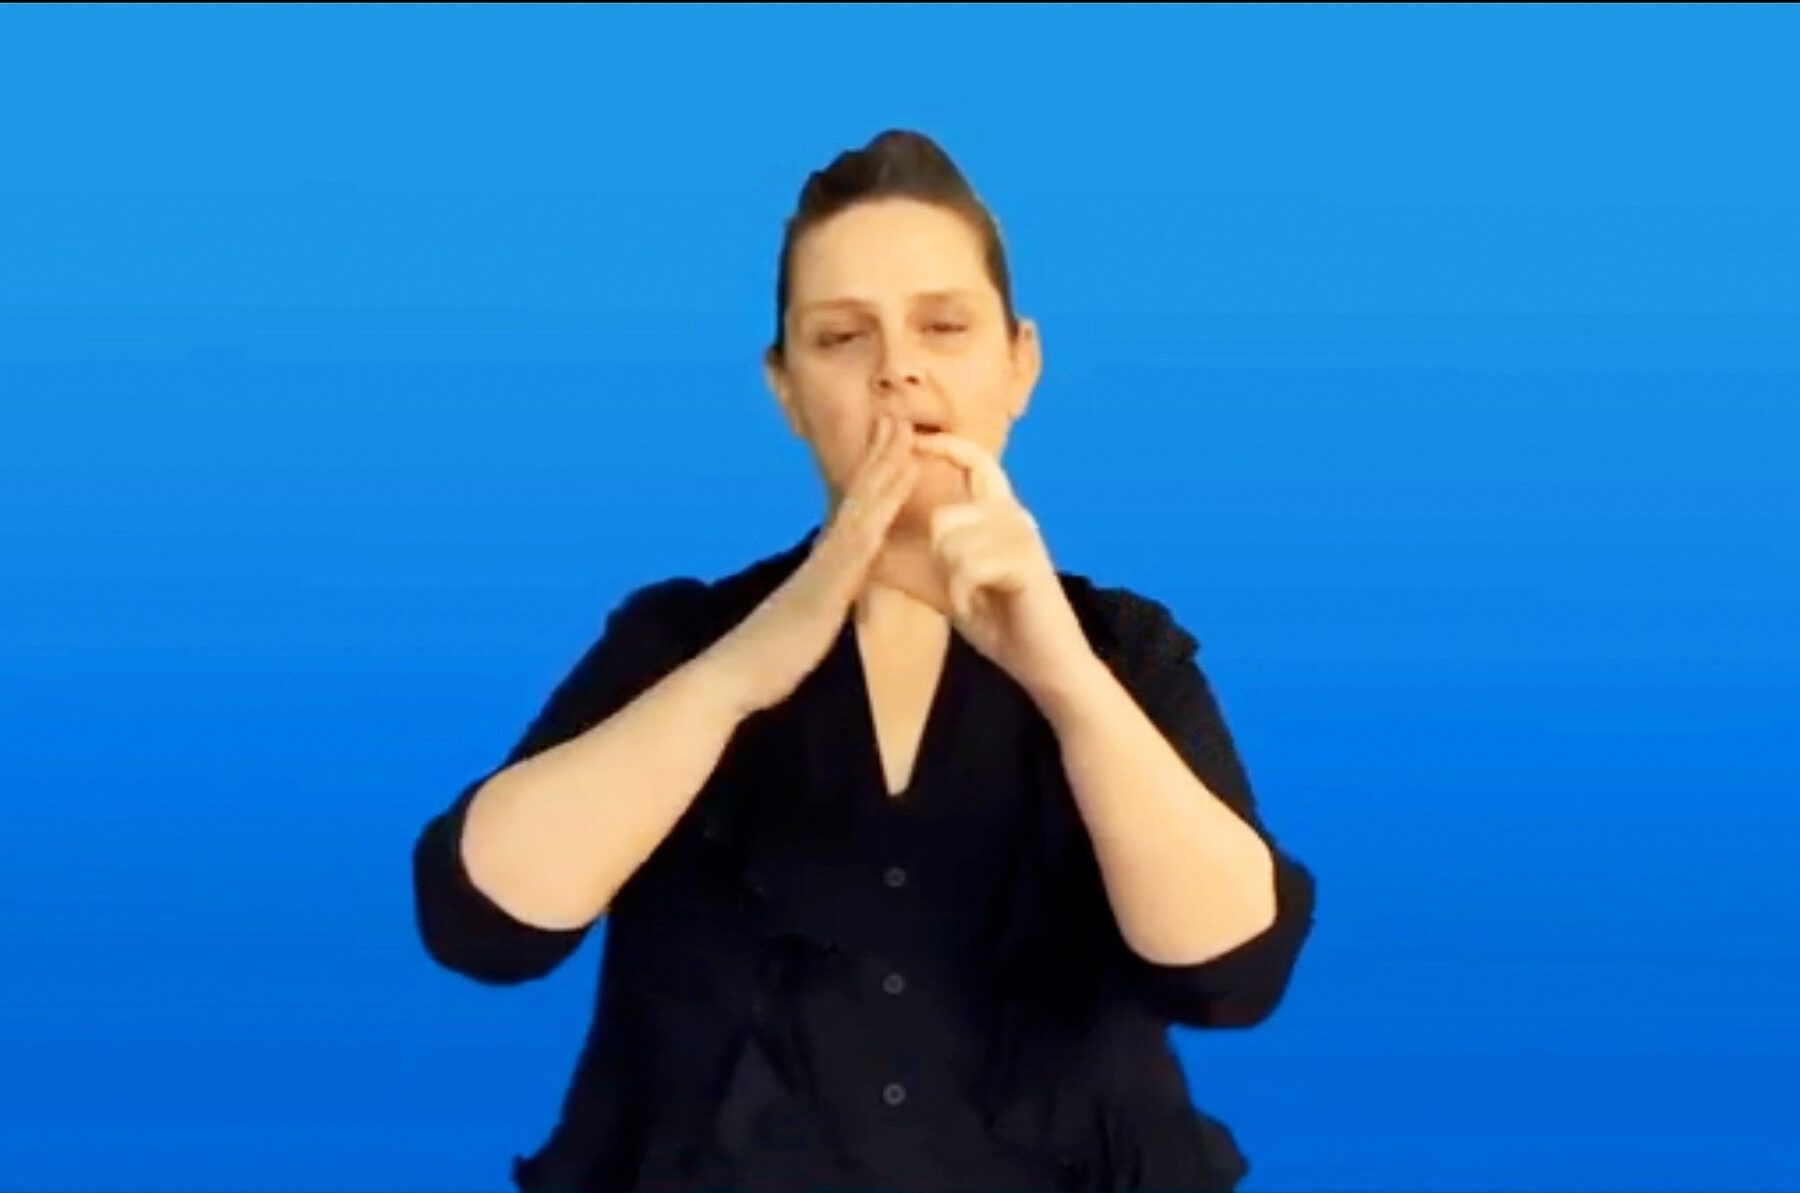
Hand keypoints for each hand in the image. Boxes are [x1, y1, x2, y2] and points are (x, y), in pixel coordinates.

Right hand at [711, 413, 920, 715]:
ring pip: (862, 505)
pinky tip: (897, 485)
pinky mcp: (829, 582)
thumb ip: (826, 594)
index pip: (856, 506)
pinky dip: (881, 507)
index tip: (889, 437)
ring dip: (884, 465)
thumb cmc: (773, 654)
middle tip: (897, 411)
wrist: (737, 675)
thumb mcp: (812, 616)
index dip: (874, 470)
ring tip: (902, 429)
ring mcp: (827, 564)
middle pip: (860, 492)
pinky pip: (861, 538)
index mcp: (827, 561)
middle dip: (880, 451)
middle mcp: (827, 553)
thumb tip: (837, 587)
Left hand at [905, 432, 1096, 699]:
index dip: (945, 446)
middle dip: (936, 557)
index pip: (976, 461)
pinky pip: (967, 567)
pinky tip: (977, 609)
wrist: (1045, 661)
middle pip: (944, 516)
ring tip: (973, 599)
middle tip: (960, 587)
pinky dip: (962, 595)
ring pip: (951, 541)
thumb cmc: (999, 622)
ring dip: (951, 580)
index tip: (914, 440)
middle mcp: (1014, 515)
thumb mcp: (948, 587)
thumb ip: (916, 562)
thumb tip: (870, 546)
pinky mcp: (1026, 561)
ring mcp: (1023, 535)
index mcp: (999, 514)